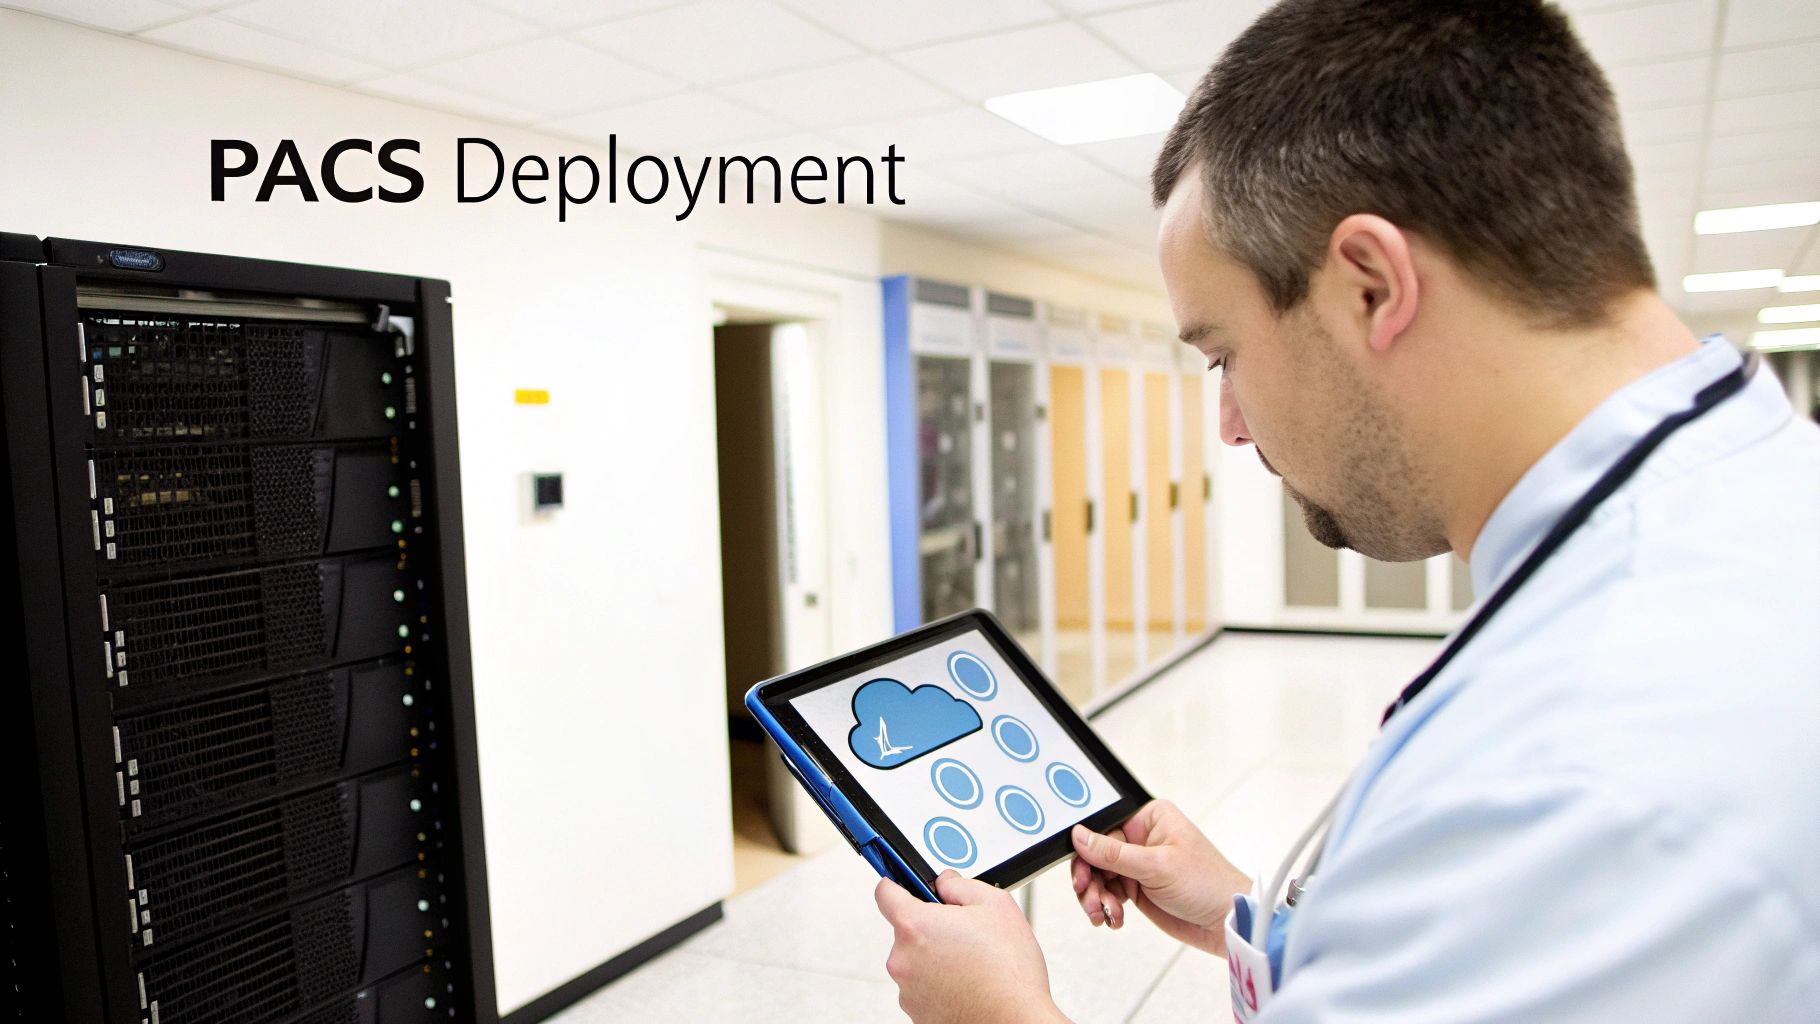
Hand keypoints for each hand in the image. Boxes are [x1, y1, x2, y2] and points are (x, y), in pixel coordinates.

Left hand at [874, 871, 1067, 1023]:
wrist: (1016, 1021)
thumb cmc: (1008, 972)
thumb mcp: (995, 905)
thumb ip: (960, 884)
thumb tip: (945, 884)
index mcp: (915, 926)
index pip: (885, 892)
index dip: (897, 883)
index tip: (902, 884)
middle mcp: (903, 959)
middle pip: (907, 930)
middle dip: (932, 928)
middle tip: (964, 934)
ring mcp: (908, 991)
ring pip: (916, 961)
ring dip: (936, 959)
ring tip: (972, 964)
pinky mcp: (917, 1014)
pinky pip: (923, 988)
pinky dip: (940, 985)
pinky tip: (967, 984)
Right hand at [1069, 799, 1250, 955]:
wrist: (1227, 922)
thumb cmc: (1207, 883)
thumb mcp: (1156, 866)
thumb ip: (1113, 853)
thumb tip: (1079, 835)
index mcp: (1150, 819)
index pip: (1103, 828)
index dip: (1086, 851)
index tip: (1080, 874)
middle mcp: (1142, 839)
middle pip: (1096, 855)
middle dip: (1090, 880)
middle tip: (1089, 899)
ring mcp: (1139, 865)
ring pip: (1100, 877)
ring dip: (1097, 897)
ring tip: (1104, 914)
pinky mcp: (1139, 888)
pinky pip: (1110, 894)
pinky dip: (1107, 907)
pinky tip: (1115, 918)